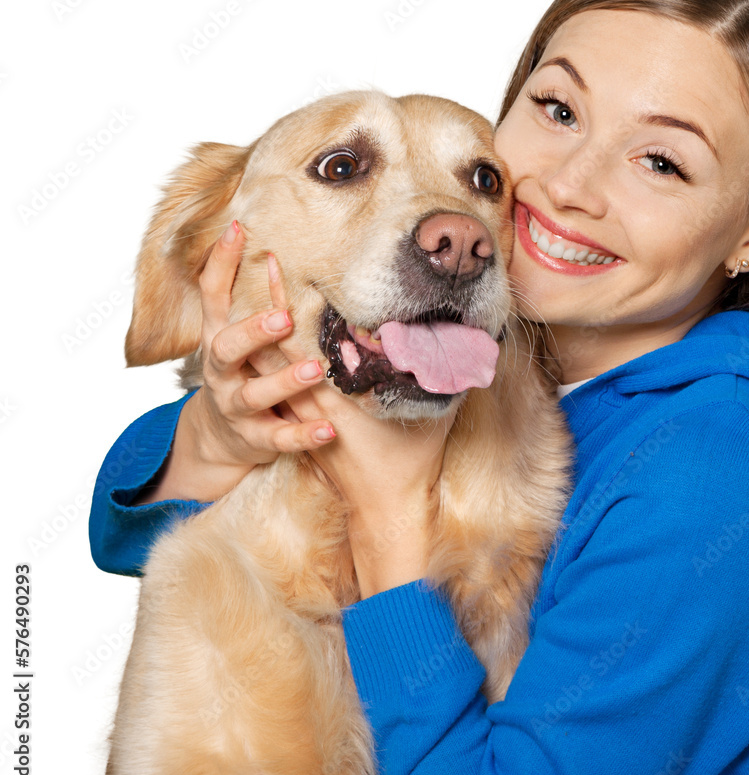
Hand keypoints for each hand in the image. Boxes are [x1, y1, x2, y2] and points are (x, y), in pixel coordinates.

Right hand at [133, 220, 334, 504]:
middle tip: (282, 318)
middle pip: (227, 348)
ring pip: (254, 395)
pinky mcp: (255, 438)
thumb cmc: (239, 372)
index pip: (212, 294)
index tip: (237, 228)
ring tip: (314, 369)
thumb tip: (264, 245)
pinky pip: (280, 438)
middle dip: (253, 332)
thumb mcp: (238, 334)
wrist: (219, 439)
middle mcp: (221, 371)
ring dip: (284, 381)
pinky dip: (304, 435)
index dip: (220, 262)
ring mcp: (235, 406)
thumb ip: (252, 296)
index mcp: (218, 337)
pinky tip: (328, 429)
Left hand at [264, 253, 458, 597]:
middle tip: (254, 265)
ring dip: (259, 331)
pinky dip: (268, 360)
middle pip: (273, 345)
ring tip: (249, 293)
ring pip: (269, 366)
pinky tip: (267, 338)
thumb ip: (445, 372)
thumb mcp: (433, 411)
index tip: (275, 264)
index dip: (284, 301)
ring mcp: (303, 415)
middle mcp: (312, 399)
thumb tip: (472, 338)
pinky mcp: (303, 427)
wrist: (385, 509)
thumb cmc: (411, 459)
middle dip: (263, 304)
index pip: (298, 337)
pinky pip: (277, 386)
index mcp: (338, 391)